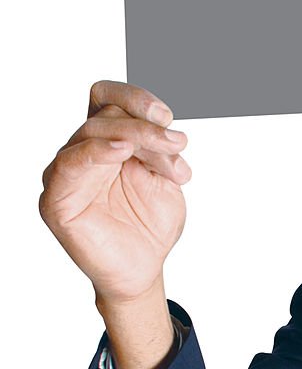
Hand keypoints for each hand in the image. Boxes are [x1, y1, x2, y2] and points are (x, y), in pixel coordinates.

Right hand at [40, 81, 190, 303]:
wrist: (144, 269)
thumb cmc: (150, 226)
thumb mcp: (165, 178)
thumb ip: (159, 149)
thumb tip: (161, 126)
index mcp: (105, 143)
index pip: (106, 99)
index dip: (135, 98)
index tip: (166, 115)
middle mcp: (82, 154)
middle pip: (105, 114)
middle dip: (147, 128)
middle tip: (177, 144)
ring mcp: (66, 174)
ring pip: (92, 132)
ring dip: (136, 137)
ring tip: (168, 154)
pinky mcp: (57, 200)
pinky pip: (69, 164)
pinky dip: (96, 151)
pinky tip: (122, 151)